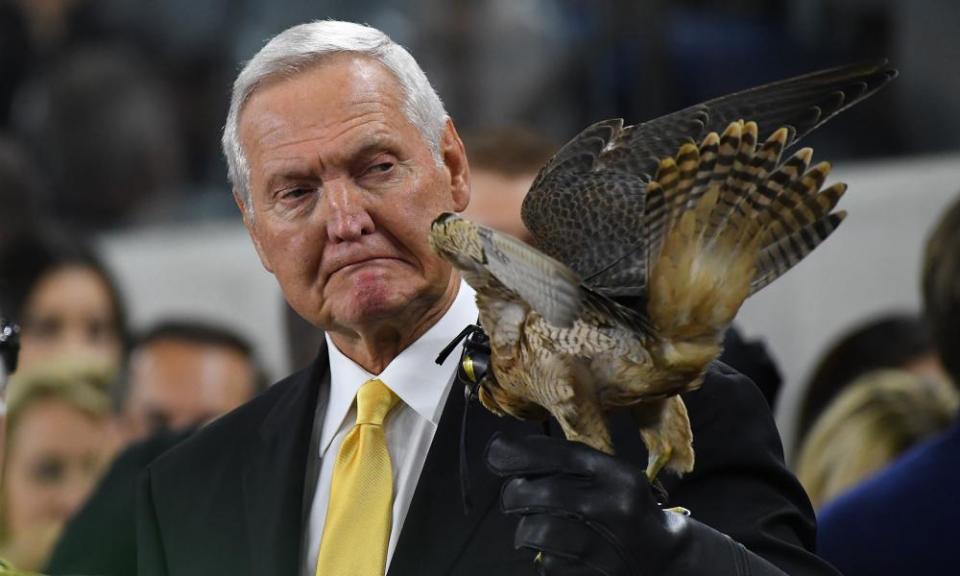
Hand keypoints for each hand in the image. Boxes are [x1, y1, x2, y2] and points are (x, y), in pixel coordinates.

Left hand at [485, 433, 676, 575]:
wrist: (664, 558)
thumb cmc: (626, 507)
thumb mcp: (611, 475)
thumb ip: (569, 462)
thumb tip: (510, 449)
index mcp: (615, 475)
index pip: (557, 455)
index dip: (516, 453)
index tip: (494, 453)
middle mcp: (609, 506)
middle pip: (533, 494)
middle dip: (513, 494)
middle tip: (515, 497)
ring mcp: (601, 545)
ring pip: (533, 531)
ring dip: (526, 529)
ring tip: (537, 527)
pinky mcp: (592, 575)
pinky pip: (546, 563)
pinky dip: (543, 556)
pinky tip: (559, 551)